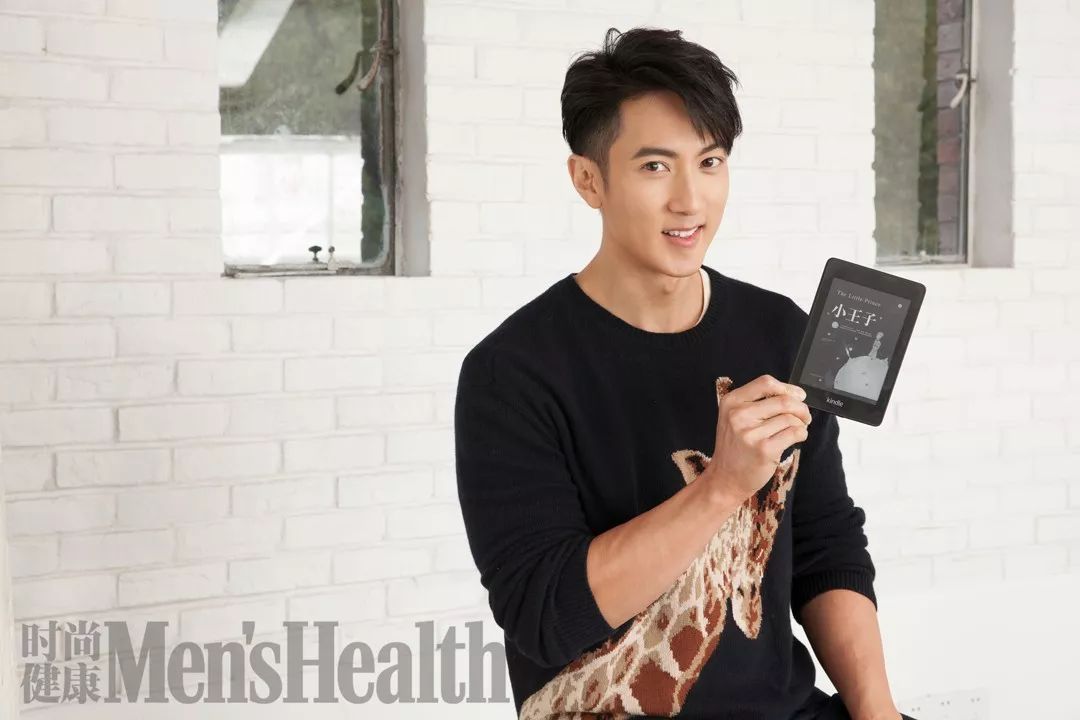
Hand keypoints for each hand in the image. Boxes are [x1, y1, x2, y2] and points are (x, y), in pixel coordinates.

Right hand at [702, 374, 810, 504]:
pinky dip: (801, 434)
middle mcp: (739, 415)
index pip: (766, 383)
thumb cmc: (735, 447)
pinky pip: (794, 433)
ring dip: (801, 423)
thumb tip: (793, 394)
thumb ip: (756, 403)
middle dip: (801, 408)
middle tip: (804, 416)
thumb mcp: (734, 418)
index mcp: (731, 402)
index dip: (787, 388)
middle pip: (783, 400)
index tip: (798, 395)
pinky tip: (796, 438)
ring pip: (791, 418)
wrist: (725, 478)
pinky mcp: (764, 449)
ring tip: (797, 430)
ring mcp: (751, 433)